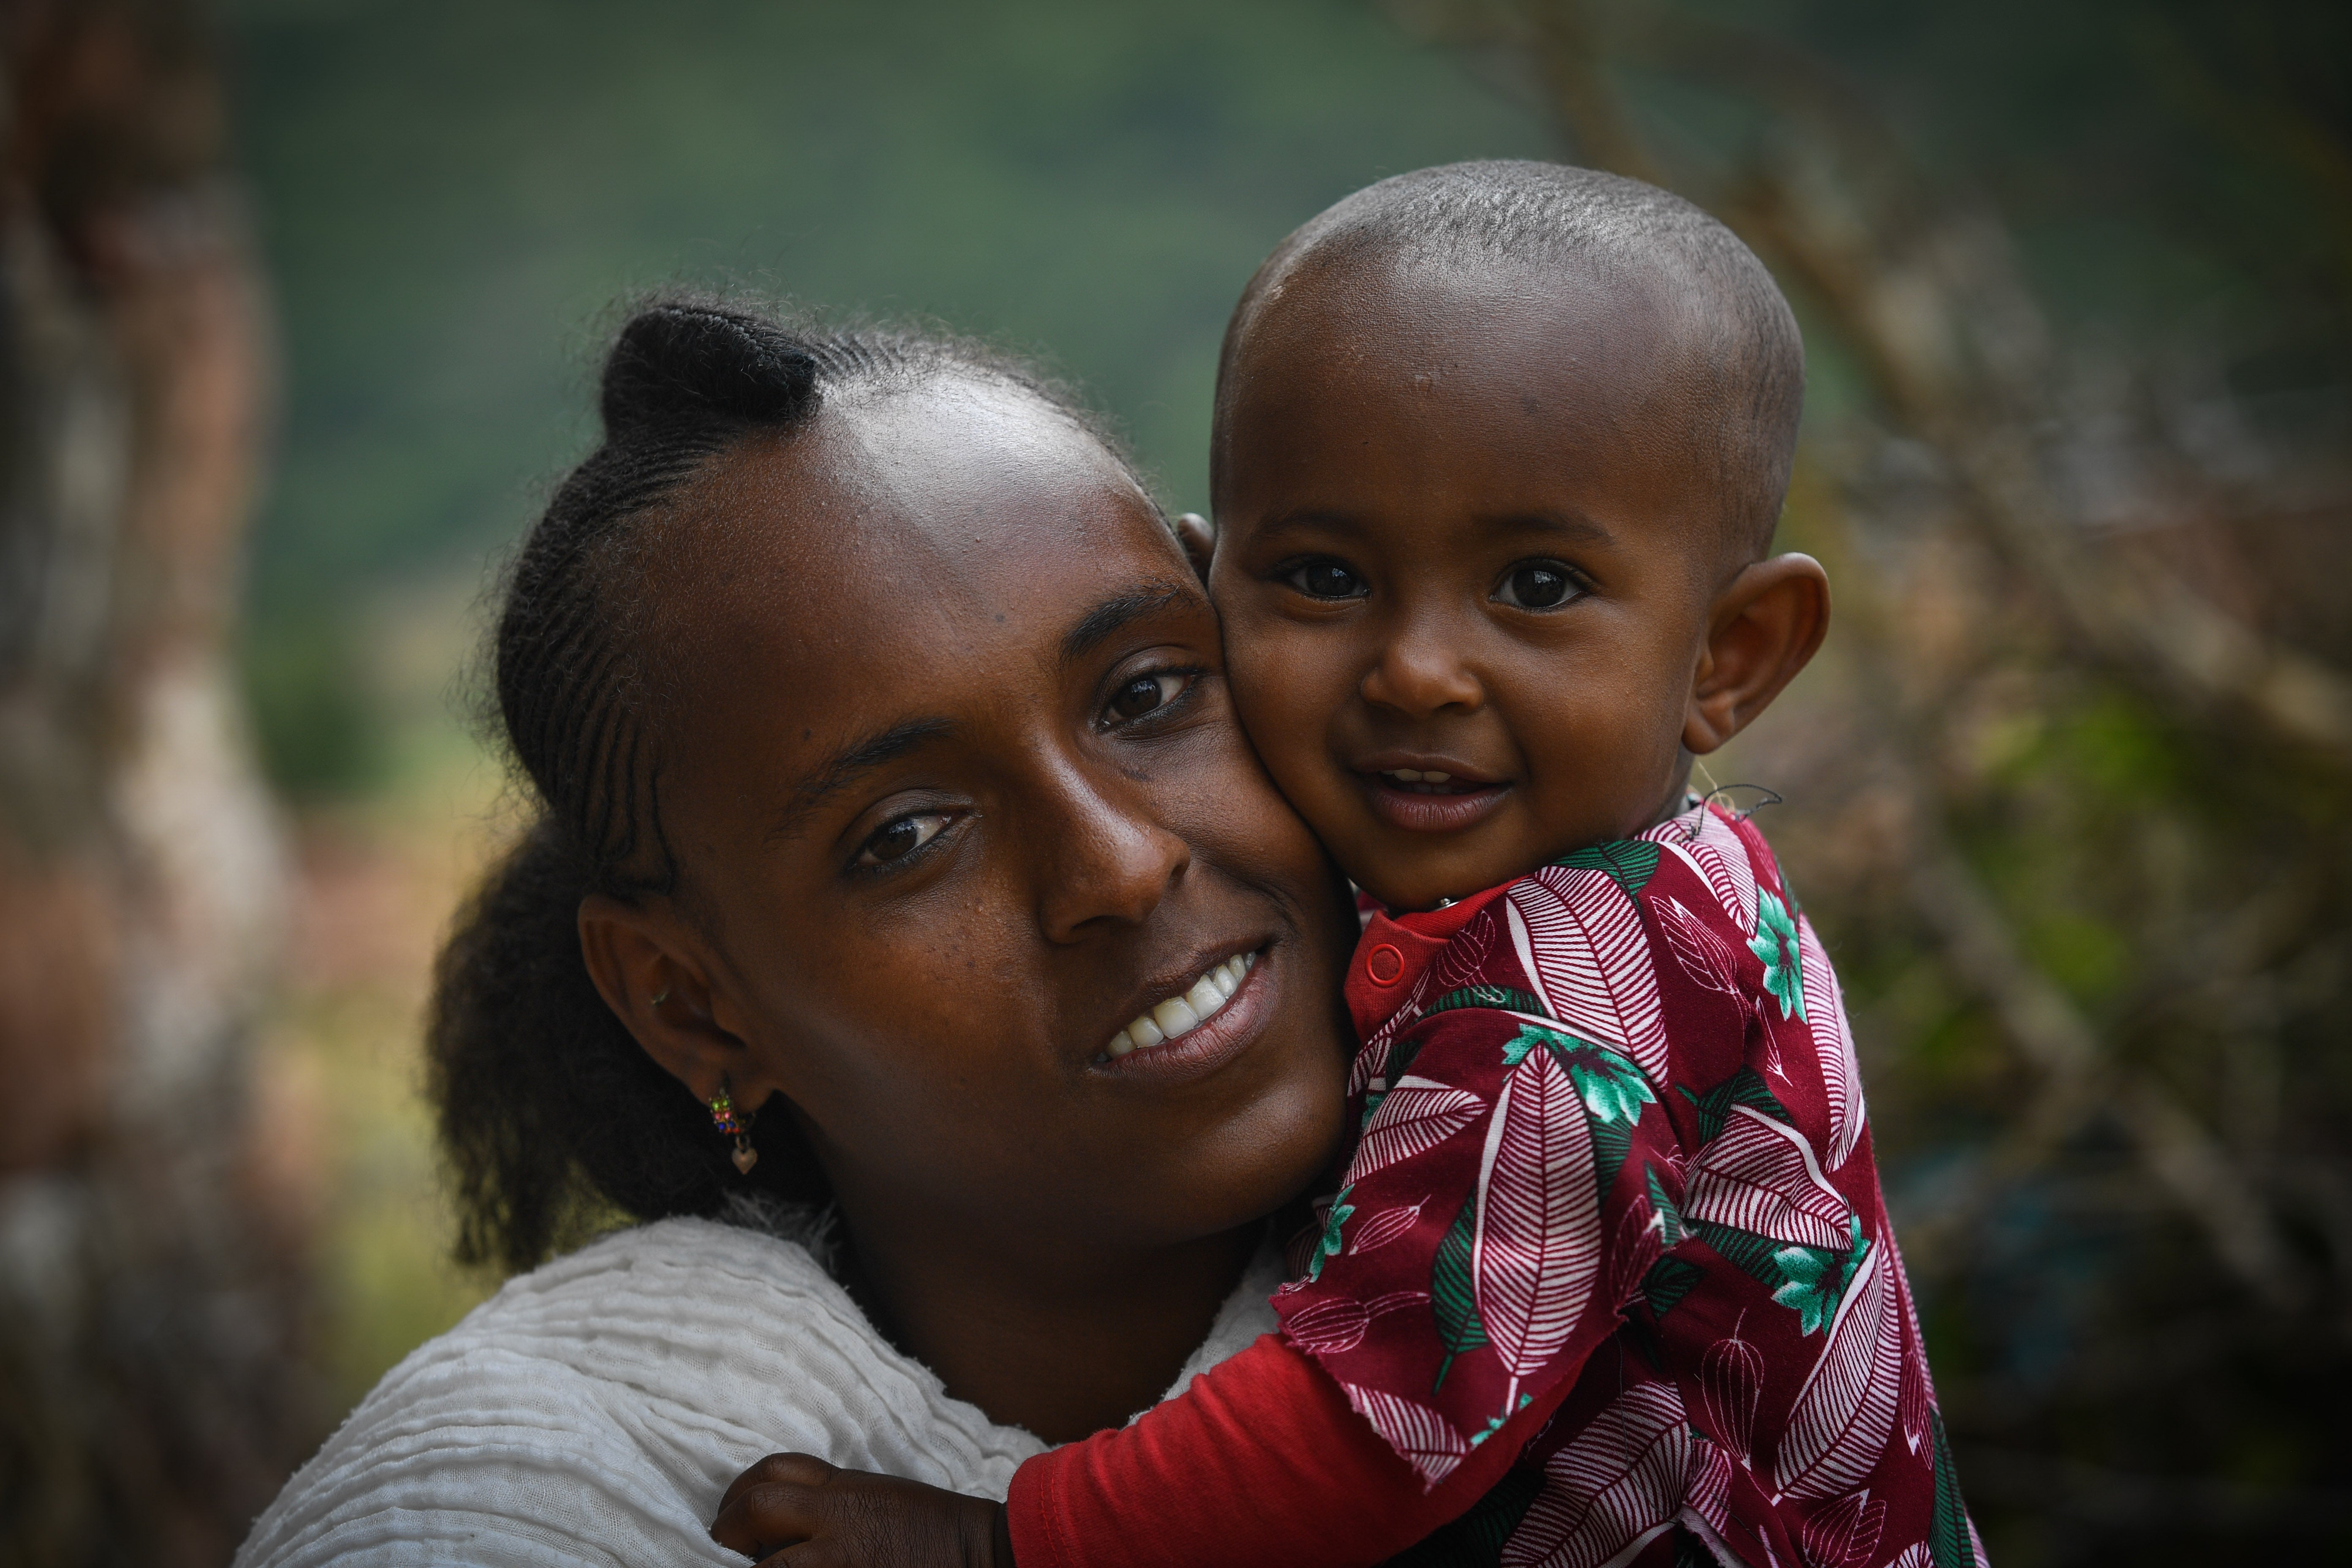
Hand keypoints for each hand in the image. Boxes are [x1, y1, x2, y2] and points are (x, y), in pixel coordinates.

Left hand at [711, 1452, 1014, 1566]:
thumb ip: (829, 1505)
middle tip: (721, 1551)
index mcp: (846, 1488)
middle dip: (726, 1531)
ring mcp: (844, 1558)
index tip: (728, 1516)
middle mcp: (839, 1518)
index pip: (773, 1470)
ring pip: (772, 1567)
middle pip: (757, 1507)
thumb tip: (775, 1531)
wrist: (985, 1552)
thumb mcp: (877, 1498)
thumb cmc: (932, 1530)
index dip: (736, 1491)